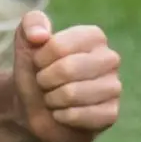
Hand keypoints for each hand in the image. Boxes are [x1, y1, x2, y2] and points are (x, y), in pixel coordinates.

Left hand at [12, 12, 121, 141]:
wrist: (33, 108)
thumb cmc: (35, 71)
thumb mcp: (26, 42)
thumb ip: (31, 24)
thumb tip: (40, 36)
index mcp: (94, 36)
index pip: (59, 46)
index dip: (40, 59)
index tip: (39, 63)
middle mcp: (110, 59)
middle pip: (67, 69)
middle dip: (45, 80)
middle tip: (45, 83)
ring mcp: (113, 87)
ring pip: (72, 94)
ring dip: (52, 99)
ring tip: (54, 98)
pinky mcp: (110, 114)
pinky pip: (79, 116)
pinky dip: (62, 117)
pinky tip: (63, 114)